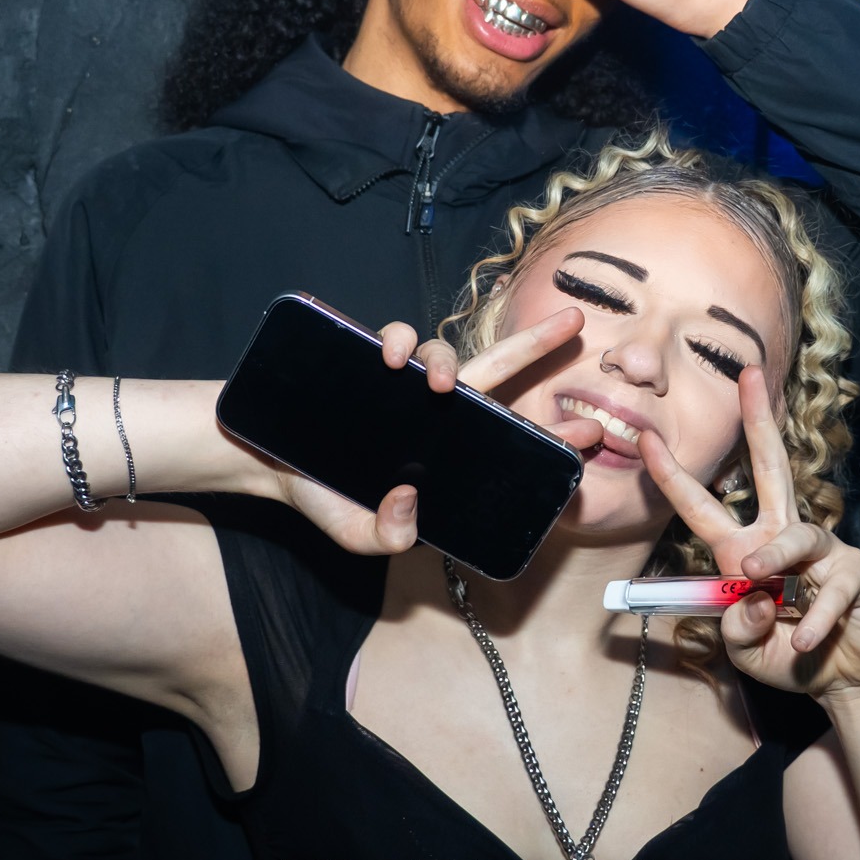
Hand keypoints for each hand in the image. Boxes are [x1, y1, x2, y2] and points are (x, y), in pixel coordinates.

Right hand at [263, 309, 605, 553]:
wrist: (271, 468)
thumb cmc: (327, 499)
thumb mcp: (362, 536)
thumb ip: (389, 536)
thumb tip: (407, 504)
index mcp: (449, 448)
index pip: (509, 434)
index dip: (549, 433)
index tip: (587, 432)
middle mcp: (434, 410)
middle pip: (497, 369)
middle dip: (539, 344)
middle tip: (575, 323)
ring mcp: (402, 383)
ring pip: (443, 352)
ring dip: (448, 359)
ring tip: (440, 383)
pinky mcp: (366, 362)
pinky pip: (394, 337)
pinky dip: (397, 339)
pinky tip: (392, 359)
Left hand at [638, 366, 859, 699]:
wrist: (846, 678)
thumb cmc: (788, 653)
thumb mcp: (746, 648)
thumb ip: (736, 627)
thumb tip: (754, 596)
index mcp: (745, 549)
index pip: (703, 506)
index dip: (673, 476)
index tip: (644, 439)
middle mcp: (782, 537)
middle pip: (770, 467)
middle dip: (759, 420)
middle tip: (749, 373)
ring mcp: (822, 552)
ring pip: (796, 534)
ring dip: (775, 555)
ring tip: (759, 575)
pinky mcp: (855, 574)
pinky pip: (830, 590)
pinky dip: (815, 621)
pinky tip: (806, 642)